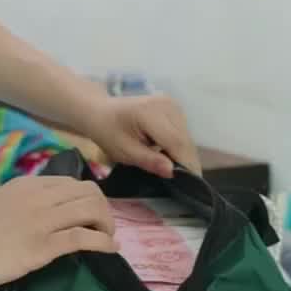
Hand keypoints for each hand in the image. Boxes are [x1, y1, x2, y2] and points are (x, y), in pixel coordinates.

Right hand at [0, 176, 118, 290]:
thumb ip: (23, 205)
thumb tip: (45, 217)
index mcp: (27, 185)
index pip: (73, 183)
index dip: (90, 200)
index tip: (92, 218)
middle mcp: (38, 196)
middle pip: (90, 193)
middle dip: (105, 211)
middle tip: (103, 231)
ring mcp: (39, 220)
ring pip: (92, 210)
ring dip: (107, 226)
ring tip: (107, 241)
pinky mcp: (39, 246)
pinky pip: (84, 238)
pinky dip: (103, 243)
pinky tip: (109, 250)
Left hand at [84, 93, 200, 180]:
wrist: (101, 111)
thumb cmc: (107, 132)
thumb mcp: (124, 151)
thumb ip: (149, 161)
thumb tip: (172, 171)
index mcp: (150, 113)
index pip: (176, 142)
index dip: (185, 164)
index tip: (190, 185)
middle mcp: (166, 105)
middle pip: (185, 140)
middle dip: (186, 162)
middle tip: (184, 184)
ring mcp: (171, 104)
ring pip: (186, 137)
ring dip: (183, 155)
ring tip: (173, 170)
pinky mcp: (173, 107)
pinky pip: (183, 132)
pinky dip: (179, 146)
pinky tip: (168, 155)